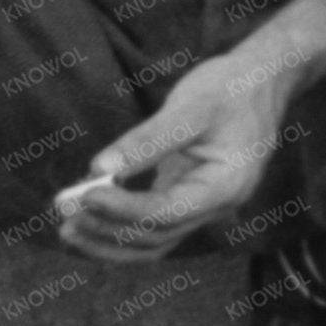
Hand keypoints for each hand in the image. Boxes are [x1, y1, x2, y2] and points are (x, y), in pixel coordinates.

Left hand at [61, 52, 293, 262]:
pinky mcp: (188, 200)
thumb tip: (98, 170)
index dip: (122, 209)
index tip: (83, 195)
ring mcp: (204, 208)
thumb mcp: (192, 106)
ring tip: (66, 227)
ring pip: (151, 244)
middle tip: (63, 209)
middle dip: (106, 227)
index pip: (166, 213)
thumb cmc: (231, 88)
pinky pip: (151, 229)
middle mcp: (218, 206)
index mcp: (227, 185)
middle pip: (155, 236)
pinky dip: (118, 231)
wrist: (261, 81)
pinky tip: (88, 222)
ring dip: (107, 240)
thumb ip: (147, 140)